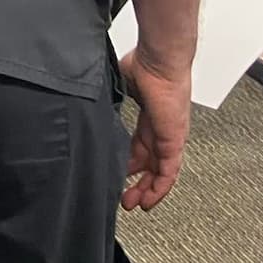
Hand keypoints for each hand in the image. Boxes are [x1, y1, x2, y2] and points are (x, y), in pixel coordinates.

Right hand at [120, 46, 191, 208]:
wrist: (159, 58)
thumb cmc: (144, 62)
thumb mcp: (120, 84)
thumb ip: (109, 98)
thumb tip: (89, 101)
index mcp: (150, 114)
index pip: (141, 145)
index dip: (130, 161)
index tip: (119, 172)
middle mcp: (161, 128)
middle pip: (151, 162)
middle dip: (139, 182)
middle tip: (126, 196)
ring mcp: (169, 135)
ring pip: (161, 172)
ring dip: (148, 190)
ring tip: (134, 204)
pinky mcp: (173, 140)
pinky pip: (169, 171)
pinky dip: (160, 187)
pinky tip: (150, 200)